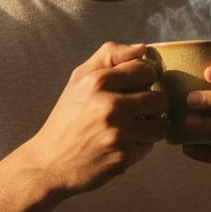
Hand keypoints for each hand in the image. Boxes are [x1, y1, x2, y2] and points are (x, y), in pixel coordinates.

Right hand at [30, 42, 167, 194]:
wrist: (50, 163)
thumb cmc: (66, 120)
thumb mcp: (78, 80)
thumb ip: (108, 56)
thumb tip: (142, 48)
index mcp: (98, 82)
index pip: (146, 70)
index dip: (144, 80)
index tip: (134, 88)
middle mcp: (110, 106)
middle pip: (159, 99)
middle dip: (150, 106)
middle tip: (133, 112)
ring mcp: (119, 133)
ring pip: (160, 125)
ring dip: (149, 127)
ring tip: (131, 128)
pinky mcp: (124, 156)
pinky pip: (149, 146)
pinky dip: (139, 146)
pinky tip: (121, 145)